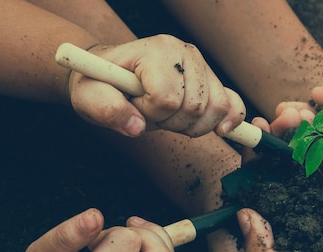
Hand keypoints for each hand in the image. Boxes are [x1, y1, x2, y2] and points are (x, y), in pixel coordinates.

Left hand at [68, 35, 245, 137]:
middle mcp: (184, 52)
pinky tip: (220, 130)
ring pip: (216, 108)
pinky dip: (230, 120)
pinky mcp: (211, 79)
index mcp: (156, 50)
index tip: (134, 106)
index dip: (150, 114)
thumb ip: (108, 110)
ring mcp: (201, 65)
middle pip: (194, 106)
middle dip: (171, 123)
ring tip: (168, 118)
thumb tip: (137, 127)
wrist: (108, 75)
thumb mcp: (89, 97)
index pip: (166, 98)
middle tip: (150, 114)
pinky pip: (233, 104)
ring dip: (192, 126)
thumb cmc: (99, 84)